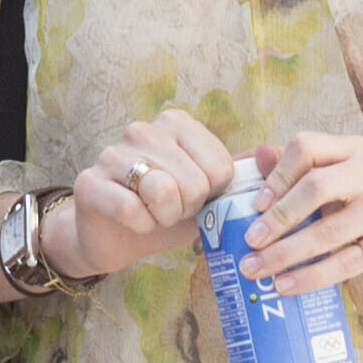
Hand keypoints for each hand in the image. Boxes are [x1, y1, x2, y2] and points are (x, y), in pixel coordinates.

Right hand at [49, 108, 239, 280]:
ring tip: (153, 214)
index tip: (194, 199)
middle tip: (169, 210)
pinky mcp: (90, 182)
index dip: (212, 197)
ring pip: (163, 192)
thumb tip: (273, 151)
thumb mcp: (209, 194)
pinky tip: (132, 222)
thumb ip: (241, 173)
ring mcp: (112, 153)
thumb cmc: (166, 212)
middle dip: (188, 210)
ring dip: (164, 218)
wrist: (115, 238)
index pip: (220, 168)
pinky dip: (141, 227)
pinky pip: (132, 210)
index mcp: (176, 123)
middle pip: (195, 183)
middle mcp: (142, 129)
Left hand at [243, 131, 362, 291]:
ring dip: (286, 254)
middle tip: (249, 242)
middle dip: (277, 218)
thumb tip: (257, 156)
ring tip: (256, 270)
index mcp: (356, 150)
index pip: (308, 147)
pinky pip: (346, 262)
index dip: (276, 175)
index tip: (256, 203)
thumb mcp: (361, 168)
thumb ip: (312, 165)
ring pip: (327, 231)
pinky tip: (288, 286)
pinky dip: (312, 276)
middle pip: (315, 188)